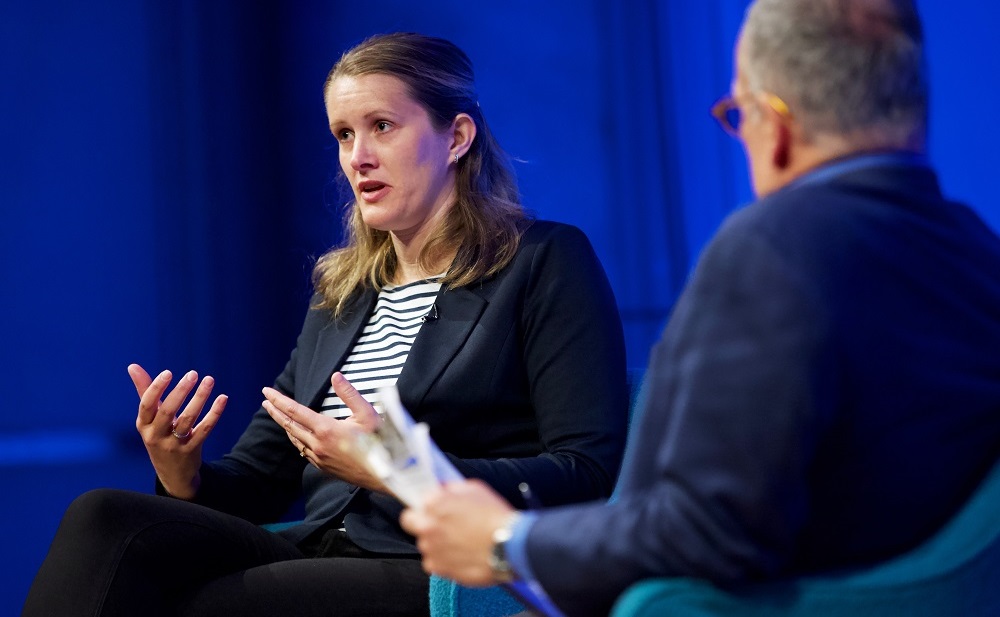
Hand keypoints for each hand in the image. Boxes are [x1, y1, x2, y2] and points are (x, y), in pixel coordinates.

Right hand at [129, 364, 227, 499]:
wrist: (172, 473)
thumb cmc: (159, 436)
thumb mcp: (149, 418)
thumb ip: (144, 392)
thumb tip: (132, 366)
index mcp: (143, 425)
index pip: (146, 405)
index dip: (156, 388)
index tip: (168, 372)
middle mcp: (155, 436)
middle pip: (168, 412)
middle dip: (180, 391)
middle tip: (193, 374)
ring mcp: (173, 445)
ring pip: (188, 420)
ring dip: (200, 398)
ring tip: (209, 380)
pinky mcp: (191, 450)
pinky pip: (204, 430)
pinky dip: (214, 413)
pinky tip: (223, 398)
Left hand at [262, 371, 385, 491]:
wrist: (383, 475)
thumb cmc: (378, 443)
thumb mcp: (367, 414)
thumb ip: (349, 394)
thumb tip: (335, 376)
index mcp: (325, 429)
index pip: (294, 411)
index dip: (279, 400)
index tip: (266, 391)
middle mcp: (317, 445)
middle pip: (289, 425)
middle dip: (275, 411)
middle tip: (265, 400)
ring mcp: (318, 458)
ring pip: (295, 440)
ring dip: (285, 426)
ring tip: (278, 415)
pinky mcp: (323, 468)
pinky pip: (303, 451)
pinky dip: (296, 440)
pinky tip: (298, 437)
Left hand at [400, 479, 517, 585]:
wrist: (509, 546)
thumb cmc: (495, 516)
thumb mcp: (475, 489)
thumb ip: (453, 489)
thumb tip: (444, 491)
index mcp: (435, 502)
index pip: (418, 500)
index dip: (429, 505)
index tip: (436, 508)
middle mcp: (427, 524)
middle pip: (410, 522)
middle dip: (421, 521)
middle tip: (439, 525)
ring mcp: (431, 548)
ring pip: (425, 544)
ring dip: (437, 543)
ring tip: (460, 543)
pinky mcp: (438, 568)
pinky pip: (433, 563)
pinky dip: (444, 561)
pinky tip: (460, 555)